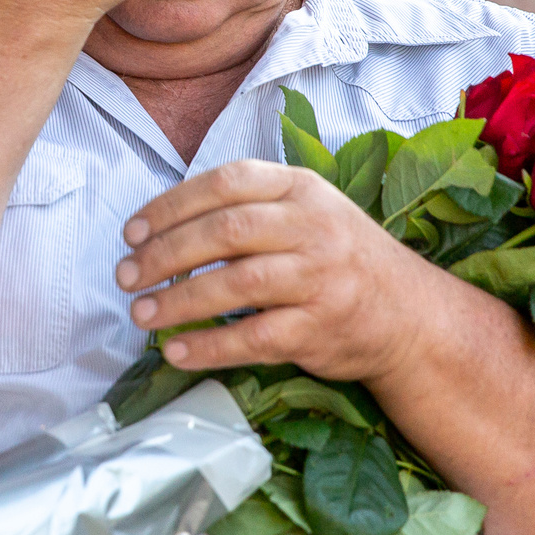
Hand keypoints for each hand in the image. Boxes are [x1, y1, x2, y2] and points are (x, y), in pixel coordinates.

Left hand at [115, 159, 419, 378]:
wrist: (409, 314)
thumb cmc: (339, 259)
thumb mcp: (305, 212)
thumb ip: (247, 210)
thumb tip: (162, 231)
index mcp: (301, 189)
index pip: (226, 183)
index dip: (171, 206)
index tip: (132, 232)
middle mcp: (314, 227)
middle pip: (226, 232)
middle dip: (164, 254)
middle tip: (126, 275)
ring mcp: (320, 278)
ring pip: (236, 284)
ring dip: (178, 302)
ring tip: (141, 314)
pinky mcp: (320, 328)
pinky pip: (254, 338)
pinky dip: (210, 346)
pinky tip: (177, 351)